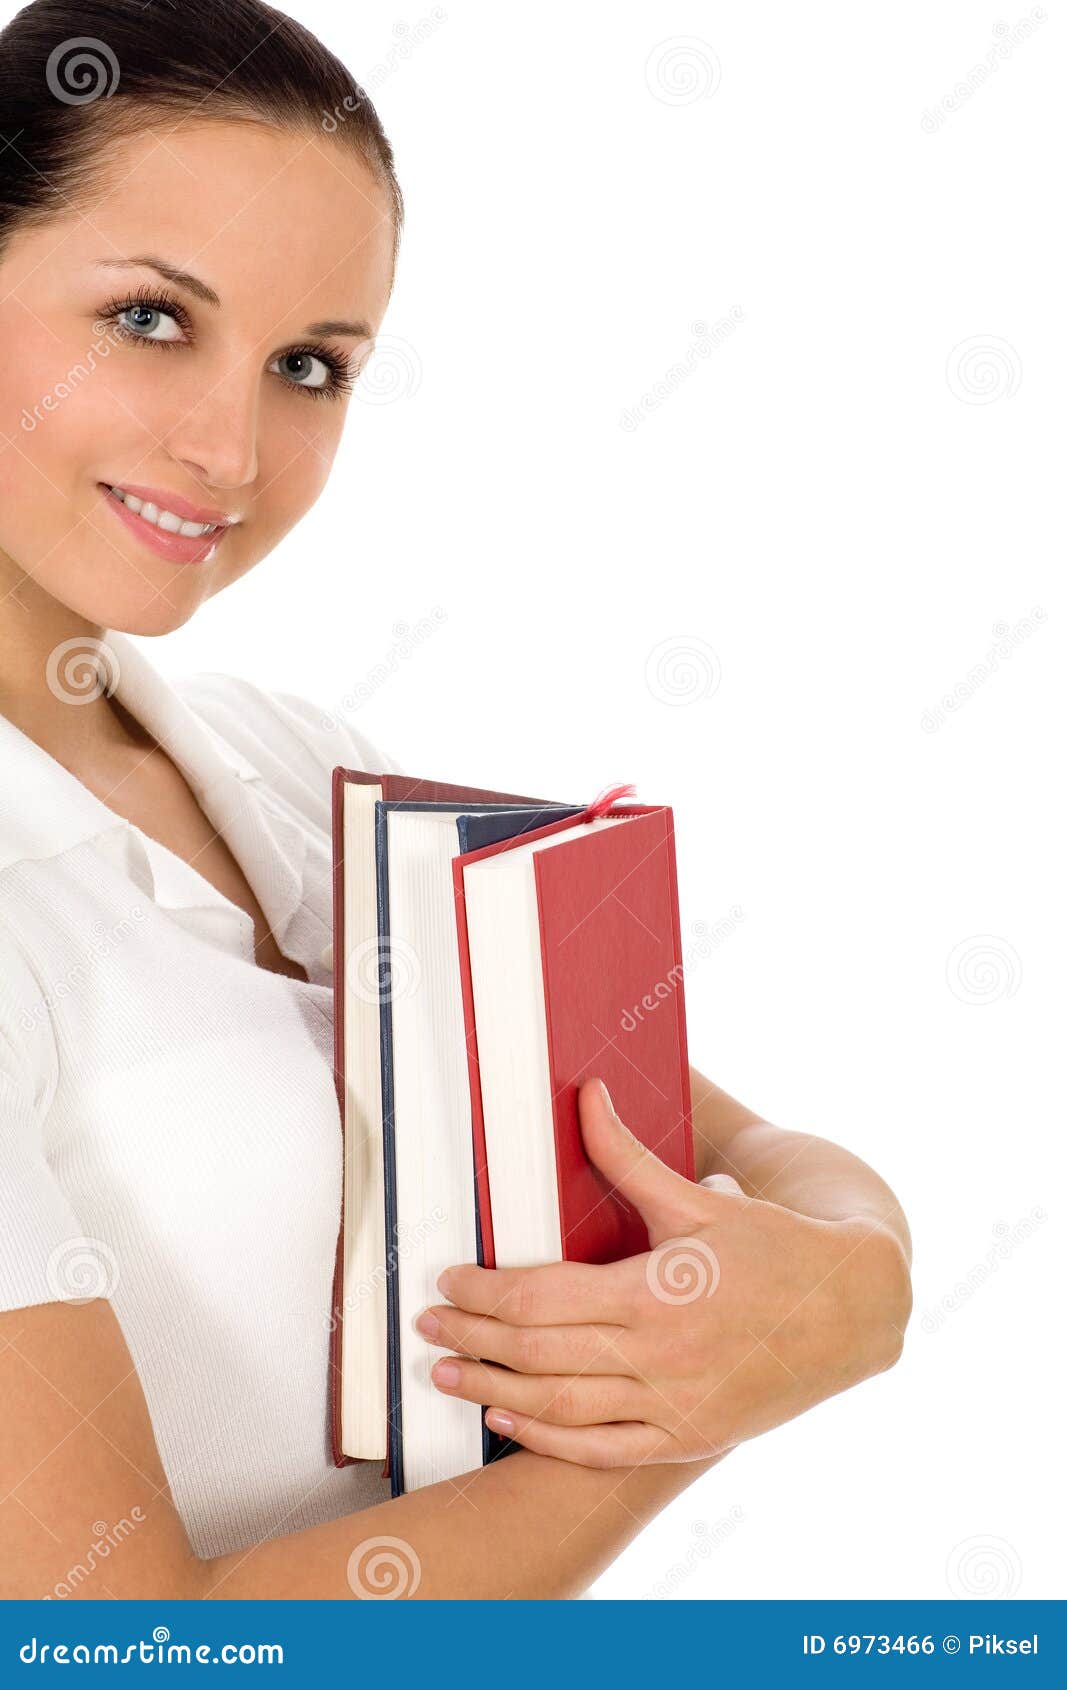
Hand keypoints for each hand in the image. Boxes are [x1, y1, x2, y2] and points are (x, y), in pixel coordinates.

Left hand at [412, 1079, 911, 1467]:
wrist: (853, 1312)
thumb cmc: (774, 1248)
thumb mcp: (699, 1199)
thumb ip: (628, 1156)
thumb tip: (585, 1094)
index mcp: (658, 1292)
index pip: (543, 1296)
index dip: (486, 1290)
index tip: (450, 1278)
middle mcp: (661, 1355)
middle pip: (539, 1353)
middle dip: (473, 1337)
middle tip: (427, 1322)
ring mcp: (674, 1405)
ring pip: (560, 1409)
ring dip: (493, 1390)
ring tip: (446, 1372)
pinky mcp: (687, 1437)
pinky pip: (602, 1449)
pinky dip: (547, 1440)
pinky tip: (508, 1418)